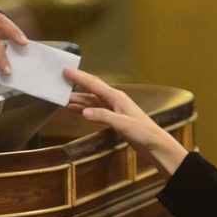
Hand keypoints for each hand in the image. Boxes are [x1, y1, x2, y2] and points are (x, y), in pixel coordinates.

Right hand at [64, 68, 188, 176]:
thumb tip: (84, 112)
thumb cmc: (143, 132)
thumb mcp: (122, 124)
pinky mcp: (114, 119)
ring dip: (79, 99)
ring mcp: (114, 109)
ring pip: (92, 101)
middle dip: (77, 85)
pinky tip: (76, 110)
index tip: (66, 71)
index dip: (79, 77)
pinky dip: (85, 110)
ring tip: (63, 98)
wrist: (154, 144)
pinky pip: (95, 111)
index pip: (94, 84)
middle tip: (61, 81)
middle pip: (92, 89)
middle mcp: (115, 100)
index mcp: (117, 97)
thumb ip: (103, 116)